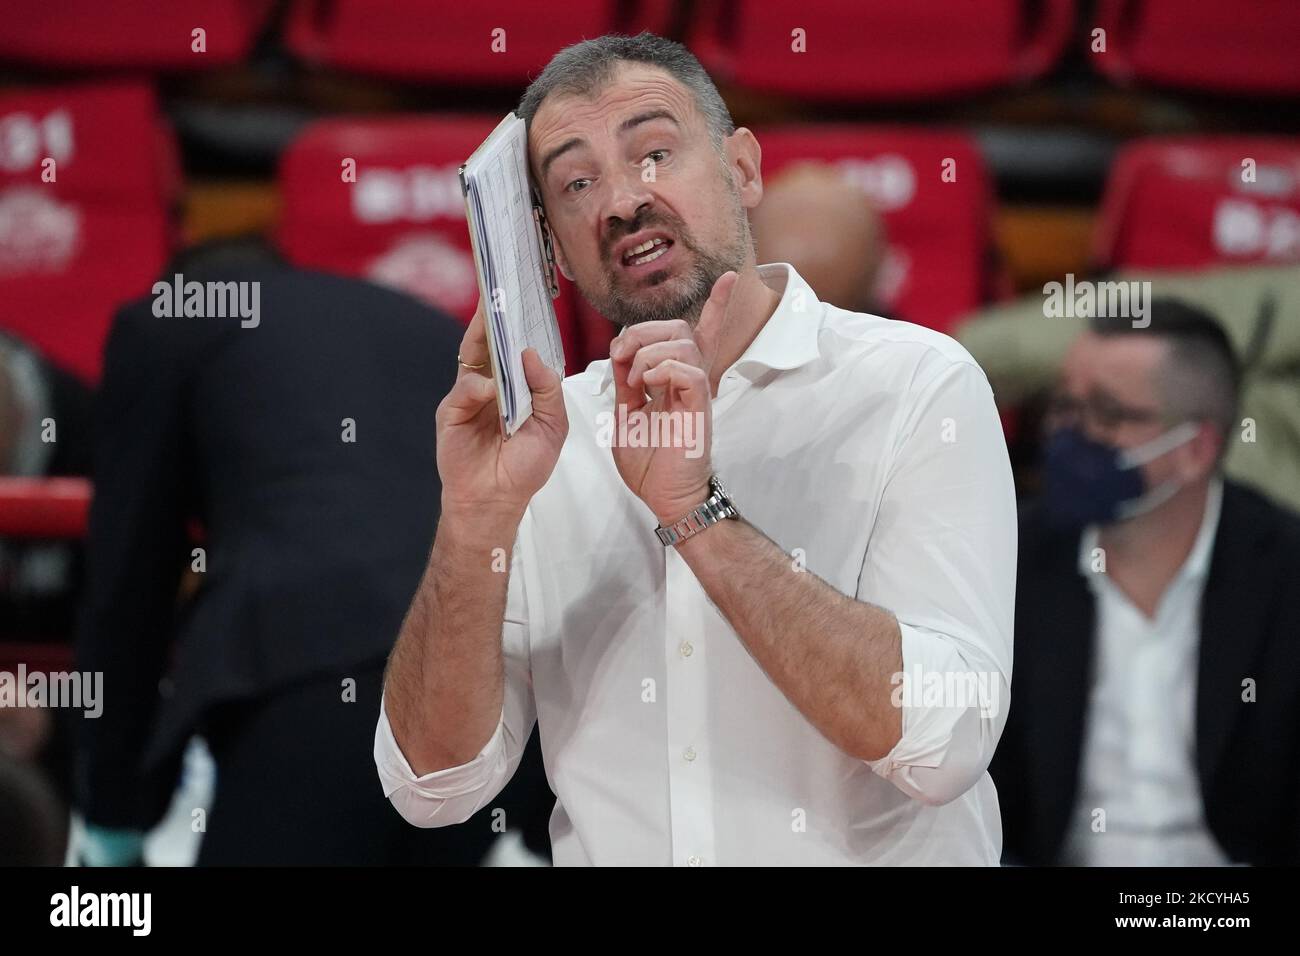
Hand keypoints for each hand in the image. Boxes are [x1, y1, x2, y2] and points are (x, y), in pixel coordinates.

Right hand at [436, 298, 567, 518]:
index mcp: (516, 386)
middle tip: (500, 287)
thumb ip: (547, 389)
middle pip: (490, 342)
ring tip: (492, 313)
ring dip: (481, 334)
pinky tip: (491, 392)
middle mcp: (491, 384)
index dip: (520, 323)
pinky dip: (479, 388)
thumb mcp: (552, 426)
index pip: (516, 347)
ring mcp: (469, 397)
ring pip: (473, 356)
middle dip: (494, 315)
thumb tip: (530, 353)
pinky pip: (465, 390)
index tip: (525, 294)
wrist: (497, 499)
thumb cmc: (525, 466)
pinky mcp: (451, 413)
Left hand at [608, 271, 738, 522]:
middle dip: (642, 332)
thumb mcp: (626, 417)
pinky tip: (647, 387)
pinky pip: (687, 370)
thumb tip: (620, 357)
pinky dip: (661, 370)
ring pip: (682, 342)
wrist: (664, 496)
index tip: (729, 277)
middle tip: (621, 357)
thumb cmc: (651, 464)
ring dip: (648, 353)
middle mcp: (691, 380)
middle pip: (679, 329)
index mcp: (677, 380)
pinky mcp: (700, 406)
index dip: (716, 305)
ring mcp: (697, 392)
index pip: (699, 334)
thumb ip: (625, 385)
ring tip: (635, 381)